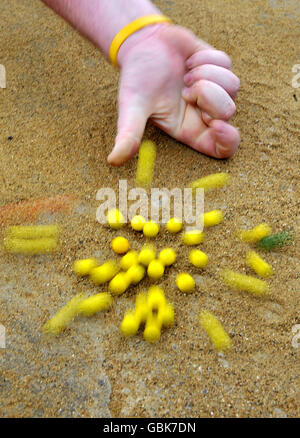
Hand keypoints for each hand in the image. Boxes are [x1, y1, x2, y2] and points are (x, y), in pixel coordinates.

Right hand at [108, 24, 239, 165]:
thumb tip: (114, 161)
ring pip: (233, 87)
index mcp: (189, 130)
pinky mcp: (219, 67)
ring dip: (205, 75)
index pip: (222, 149)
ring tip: (184, 76)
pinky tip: (189, 61)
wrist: (141, 46)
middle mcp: (205, 114)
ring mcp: (216, 90)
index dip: (228, 141)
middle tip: (185, 91)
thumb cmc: (136, 80)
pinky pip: (226, 64)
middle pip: (229, 113)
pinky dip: (206, 58)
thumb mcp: (131, 108)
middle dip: (209, 96)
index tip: (217, 125)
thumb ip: (128, 135)